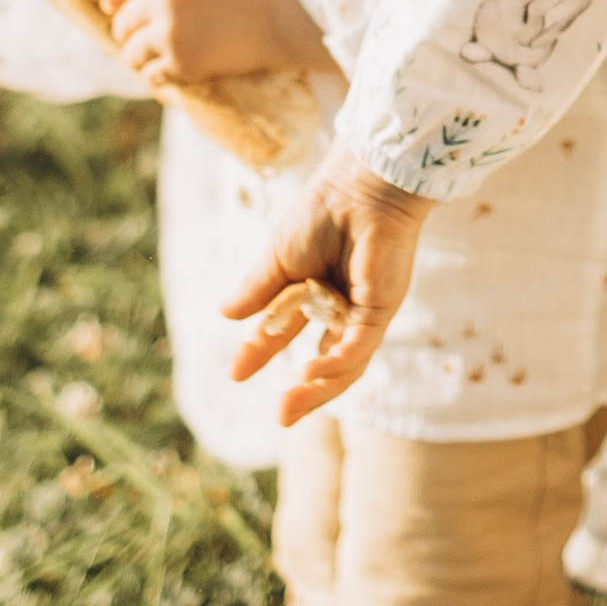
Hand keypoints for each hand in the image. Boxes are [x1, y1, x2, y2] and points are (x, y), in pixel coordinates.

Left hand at [99, 0, 327, 91]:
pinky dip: (155, 74)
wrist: (291, 14)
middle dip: (125, 30)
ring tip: (145, 60)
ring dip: (137, 56)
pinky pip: (154, 74)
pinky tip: (163, 73)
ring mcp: (171, 32)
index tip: (109, 6)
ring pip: (132, 51)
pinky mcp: (183, 63)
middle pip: (124, 20)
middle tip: (132, 38)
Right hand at [221, 163, 435, 423]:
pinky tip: (313, 373)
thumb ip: (258, 289)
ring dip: (319, 390)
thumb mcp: (278, 258)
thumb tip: (225, 315)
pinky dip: (337, 363)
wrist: (358, 188)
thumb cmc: (322, 212)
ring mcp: (363, 311)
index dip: (260, 353)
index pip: (284, 332)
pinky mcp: (381, 308)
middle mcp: (341, 307)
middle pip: (323, 361)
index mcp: (313, 291)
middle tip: (279, 417)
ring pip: (344, 363)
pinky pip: (359, 346)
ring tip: (289, 408)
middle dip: (302, 392)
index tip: (235, 374)